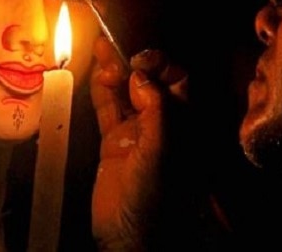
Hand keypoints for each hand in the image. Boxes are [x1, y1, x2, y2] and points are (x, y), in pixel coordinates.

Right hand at [90, 36, 187, 250]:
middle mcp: (163, 123)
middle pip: (149, 81)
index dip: (159, 65)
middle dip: (133, 63)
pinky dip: (102, 90)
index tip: (139, 63)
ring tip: (99, 49)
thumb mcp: (161, 151)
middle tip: (113, 52)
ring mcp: (137, 132)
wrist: (129, 237)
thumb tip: (141, 76)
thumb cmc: (156, 198)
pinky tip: (97, 73)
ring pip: (126, 92)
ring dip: (114, 70)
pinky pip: (108, 109)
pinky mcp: (114, 142)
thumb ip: (155, 110)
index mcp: (184, 124)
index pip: (177, 80)